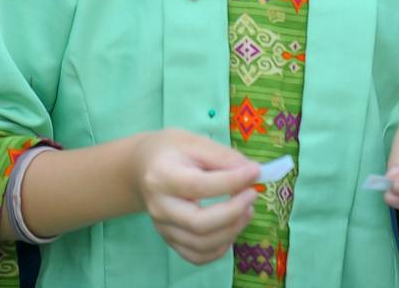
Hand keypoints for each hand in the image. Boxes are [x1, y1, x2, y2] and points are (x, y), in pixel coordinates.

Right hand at [131, 129, 259, 264]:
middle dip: (233, 212)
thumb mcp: (195, 142)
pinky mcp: (170, 240)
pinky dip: (220, 248)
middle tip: (252, 194)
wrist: (143, 168)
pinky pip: (197, 256)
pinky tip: (231, 228)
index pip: (198, 186)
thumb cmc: (171, 151)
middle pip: (199, 223)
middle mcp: (159, 207)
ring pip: (201, 244)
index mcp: (162, 176)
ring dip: (232, 230)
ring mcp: (163, 228)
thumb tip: (252, 173)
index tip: (255, 172)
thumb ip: (223, 157)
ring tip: (247, 210)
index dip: (231, 182)